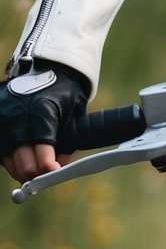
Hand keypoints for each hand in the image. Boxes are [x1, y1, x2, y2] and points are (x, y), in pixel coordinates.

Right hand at [0, 63, 89, 183]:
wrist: (48, 69)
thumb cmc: (64, 94)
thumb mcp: (75, 114)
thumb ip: (68, 141)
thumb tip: (58, 168)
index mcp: (42, 109)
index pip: (42, 145)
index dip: (46, 165)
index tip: (52, 174)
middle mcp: (18, 110)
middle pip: (20, 154)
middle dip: (31, 171)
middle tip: (40, 179)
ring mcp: (2, 111)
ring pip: (5, 153)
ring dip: (16, 168)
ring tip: (29, 174)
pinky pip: (0, 145)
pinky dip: (7, 156)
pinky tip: (17, 161)